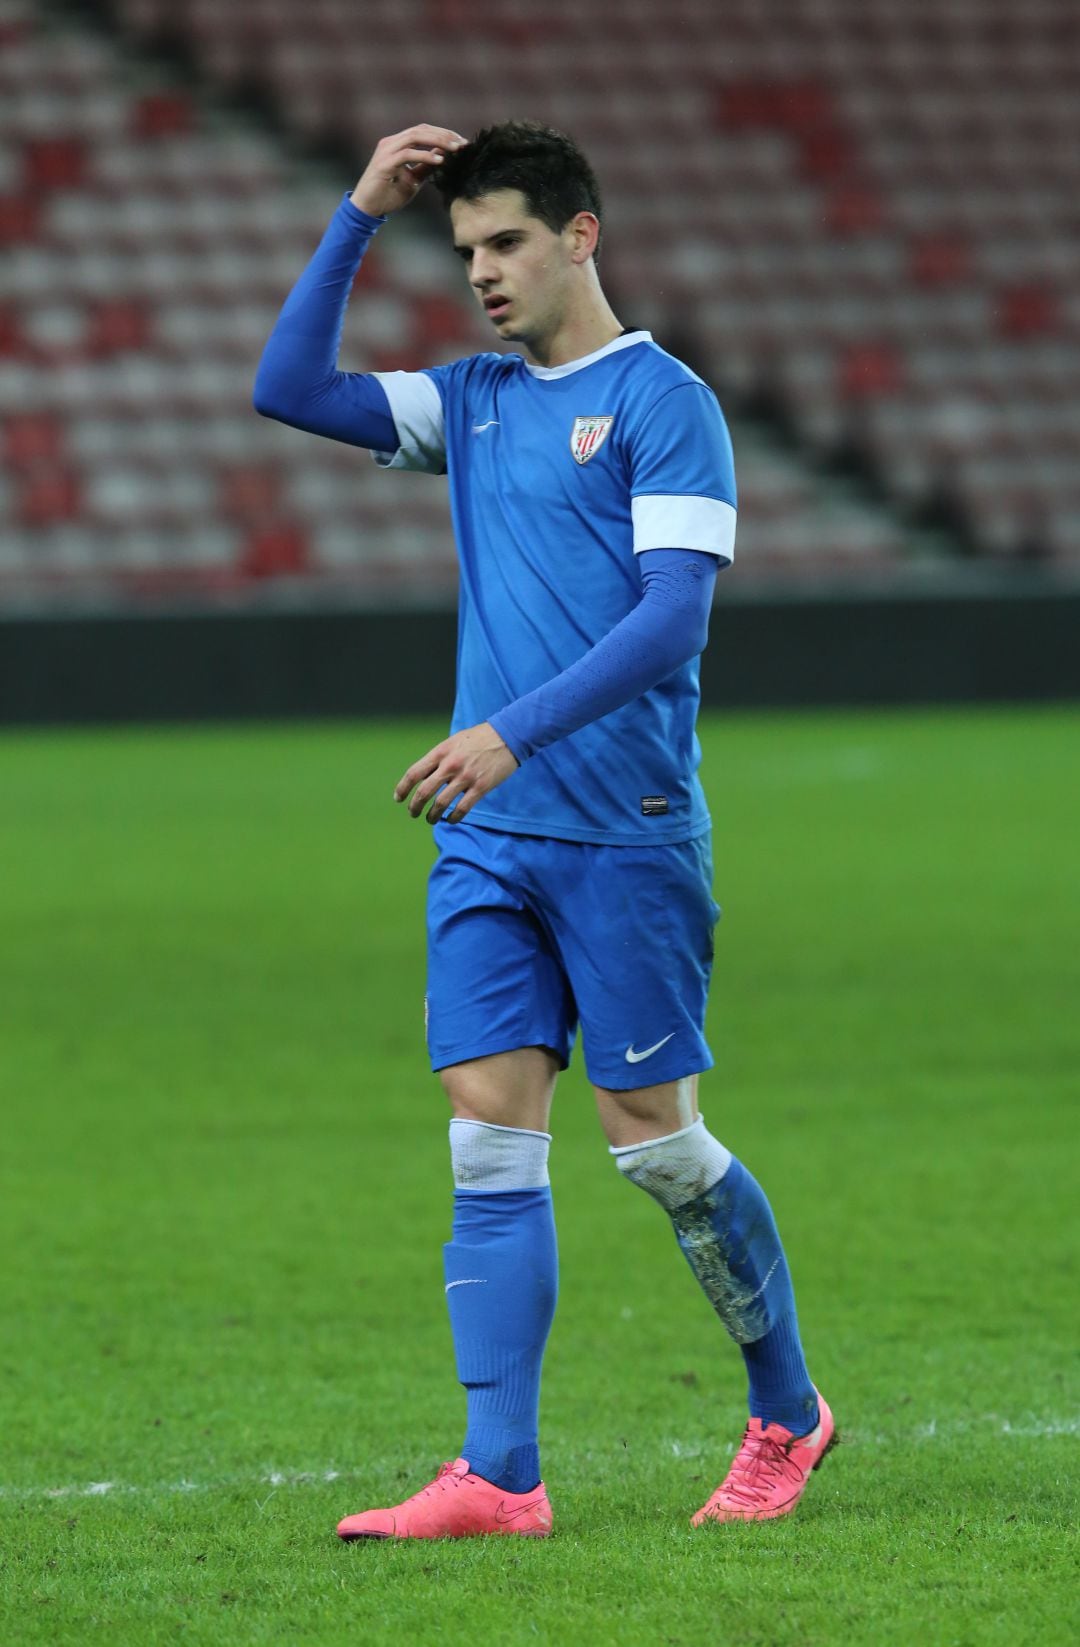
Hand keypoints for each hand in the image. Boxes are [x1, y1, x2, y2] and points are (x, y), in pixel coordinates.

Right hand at [351, 123, 466, 216]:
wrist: (367, 209)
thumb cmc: (388, 195)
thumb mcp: (414, 180)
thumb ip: (426, 166)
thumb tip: (444, 155)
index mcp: (397, 143)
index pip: (423, 131)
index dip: (443, 134)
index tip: (462, 143)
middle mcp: (391, 142)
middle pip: (421, 130)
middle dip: (444, 135)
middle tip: (463, 143)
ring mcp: (386, 150)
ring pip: (415, 137)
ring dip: (438, 141)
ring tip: (455, 149)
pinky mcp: (384, 163)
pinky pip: (407, 154)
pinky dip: (425, 156)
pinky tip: (440, 161)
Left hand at [394, 723, 518, 823]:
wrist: (507, 736)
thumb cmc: (479, 738)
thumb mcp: (453, 741)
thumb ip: (439, 757)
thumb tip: (425, 776)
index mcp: (441, 752)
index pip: (414, 773)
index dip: (403, 788)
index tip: (398, 798)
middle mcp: (450, 765)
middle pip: (424, 792)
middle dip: (415, 806)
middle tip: (413, 813)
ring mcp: (465, 777)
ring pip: (441, 804)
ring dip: (432, 816)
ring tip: (431, 819)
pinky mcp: (480, 787)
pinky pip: (462, 809)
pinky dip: (453, 818)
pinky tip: (450, 820)